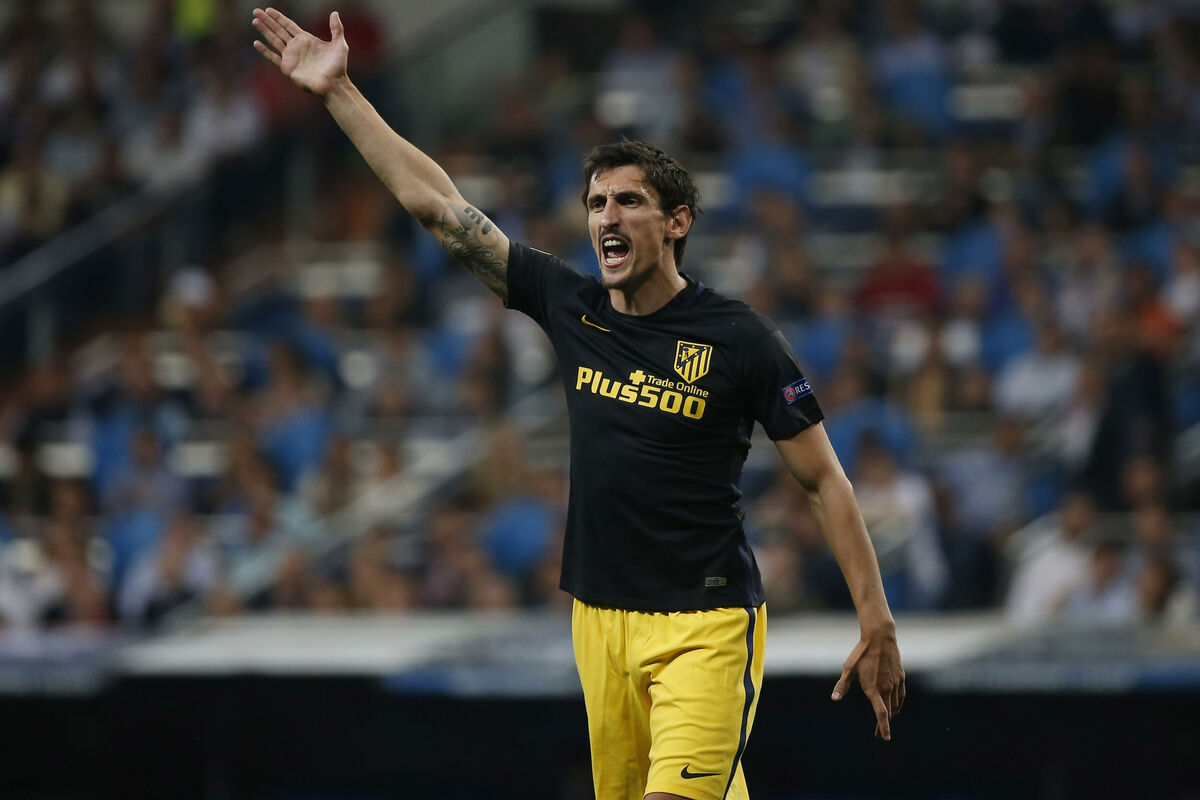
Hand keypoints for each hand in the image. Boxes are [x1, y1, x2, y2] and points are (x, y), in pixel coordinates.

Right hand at [252, 7, 347, 97]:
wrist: (334, 85)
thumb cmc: (338, 67)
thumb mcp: (340, 45)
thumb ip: (336, 28)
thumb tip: (334, 12)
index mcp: (306, 40)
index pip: (289, 25)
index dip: (279, 17)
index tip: (269, 10)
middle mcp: (297, 47)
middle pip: (278, 30)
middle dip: (267, 21)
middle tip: (256, 11)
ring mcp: (291, 57)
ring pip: (274, 40)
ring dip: (264, 31)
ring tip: (254, 21)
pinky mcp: (288, 68)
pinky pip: (273, 58)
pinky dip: (265, 51)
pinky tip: (256, 43)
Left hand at [831, 626, 905, 740]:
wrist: (880, 637)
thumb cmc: (861, 652)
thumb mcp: (848, 668)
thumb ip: (842, 685)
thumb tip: (834, 698)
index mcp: (873, 688)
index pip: (880, 713)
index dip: (883, 727)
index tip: (884, 737)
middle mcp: (886, 688)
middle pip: (888, 712)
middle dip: (884, 725)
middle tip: (879, 735)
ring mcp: (895, 683)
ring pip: (895, 705)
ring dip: (891, 716)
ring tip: (885, 722)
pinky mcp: (900, 677)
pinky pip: (901, 696)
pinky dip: (898, 705)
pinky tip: (895, 707)